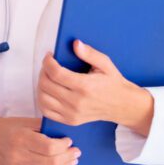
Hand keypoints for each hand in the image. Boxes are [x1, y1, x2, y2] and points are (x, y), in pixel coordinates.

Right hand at [0, 116, 80, 164]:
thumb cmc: (10, 128)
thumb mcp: (26, 121)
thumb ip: (45, 128)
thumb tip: (65, 136)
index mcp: (20, 138)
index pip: (49, 147)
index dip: (63, 146)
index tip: (69, 142)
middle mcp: (17, 155)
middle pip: (50, 163)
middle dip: (67, 158)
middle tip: (76, 153)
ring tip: (71, 162)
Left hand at [36, 39, 153, 134]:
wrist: (122, 105)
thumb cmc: (113, 83)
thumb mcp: (106, 64)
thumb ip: (89, 53)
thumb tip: (75, 44)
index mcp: (85, 86)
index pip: (56, 73)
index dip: (48, 62)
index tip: (49, 56)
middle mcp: (77, 102)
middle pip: (46, 85)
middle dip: (43, 70)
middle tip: (48, 65)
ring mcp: (72, 113)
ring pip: (43, 98)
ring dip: (41, 85)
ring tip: (48, 77)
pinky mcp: (70, 120)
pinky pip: (46, 111)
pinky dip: (42, 100)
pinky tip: (48, 91)